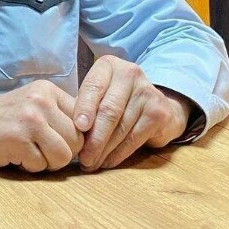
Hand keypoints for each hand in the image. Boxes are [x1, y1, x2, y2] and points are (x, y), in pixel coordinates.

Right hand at [0, 80, 83, 171]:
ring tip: (29, 152)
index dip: (78, 138)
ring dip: (48, 162)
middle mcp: (41, 100)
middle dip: (62, 153)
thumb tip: (94, 139)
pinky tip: (14, 153)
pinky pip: (41, 165)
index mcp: (47, 90)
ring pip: (64, 156)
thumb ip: (60, 115)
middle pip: (77, 140)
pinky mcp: (18, 139)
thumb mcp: (33, 105)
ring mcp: (29, 119)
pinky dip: (29, 166)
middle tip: (41, 150)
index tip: (64, 144)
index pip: (84, 119)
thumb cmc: (2, 119)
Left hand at [74, 56, 191, 170]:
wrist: (158, 105)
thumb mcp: (100, 93)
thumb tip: (69, 132)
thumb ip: (85, 105)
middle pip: (108, 110)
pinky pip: (134, 138)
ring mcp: (147, 92)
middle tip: (82, 157)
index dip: (84, 108)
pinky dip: (118, 153)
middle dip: (93, 137)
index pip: (93, 87)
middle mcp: (129, 74)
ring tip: (91, 163)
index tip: (77, 127)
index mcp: (109, 66)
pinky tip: (108, 162)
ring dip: (104, 150)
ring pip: (121, 127)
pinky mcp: (159, 113)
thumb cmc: (117, 99)